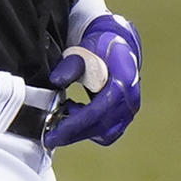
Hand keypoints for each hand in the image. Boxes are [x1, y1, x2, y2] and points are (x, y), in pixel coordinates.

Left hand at [44, 14, 141, 148]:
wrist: (117, 45)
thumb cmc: (100, 47)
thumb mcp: (83, 50)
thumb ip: (70, 65)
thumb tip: (56, 80)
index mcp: (123, 82)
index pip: (98, 111)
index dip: (75, 124)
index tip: (54, 132)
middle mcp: (130, 99)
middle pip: (101, 127)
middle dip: (73, 134)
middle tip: (50, 135)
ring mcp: (129, 109)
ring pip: (104, 134)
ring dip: (82, 131)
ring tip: (64, 113)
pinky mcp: (125, 115)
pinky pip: (108, 132)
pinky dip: (90, 129)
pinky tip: (75, 114)